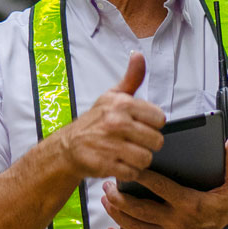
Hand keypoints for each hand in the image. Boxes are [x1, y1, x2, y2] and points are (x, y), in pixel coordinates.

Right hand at [57, 53, 165, 181]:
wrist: (67, 147)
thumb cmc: (95, 121)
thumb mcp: (112, 96)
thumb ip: (131, 78)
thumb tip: (139, 55)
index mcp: (122, 104)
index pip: (159, 119)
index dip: (151, 125)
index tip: (138, 125)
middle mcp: (116, 122)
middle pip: (156, 141)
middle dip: (146, 145)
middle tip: (132, 142)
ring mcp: (110, 145)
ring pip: (146, 158)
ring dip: (138, 160)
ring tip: (126, 154)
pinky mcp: (105, 165)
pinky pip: (133, 172)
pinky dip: (128, 172)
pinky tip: (118, 163)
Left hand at [100, 137, 227, 228]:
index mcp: (189, 204)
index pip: (159, 187)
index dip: (141, 176)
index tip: (128, 166)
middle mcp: (175, 222)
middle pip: (138, 209)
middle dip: (118, 196)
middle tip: (108, 184)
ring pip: (134, 226)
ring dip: (117, 213)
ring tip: (106, 201)